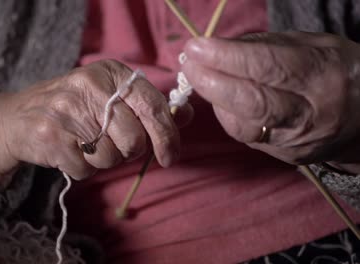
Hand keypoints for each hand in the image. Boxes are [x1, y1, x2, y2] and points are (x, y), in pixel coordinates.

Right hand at [0, 60, 180, 187]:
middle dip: (128, 151)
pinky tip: (68, 150)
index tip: (170, 156)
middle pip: (135, 140)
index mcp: (111, 73)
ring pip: (111, 158)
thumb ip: (149, 106)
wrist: (18, 116)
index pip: (153, 107)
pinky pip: (86, 170)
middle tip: (110, 142)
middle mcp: (90, 86)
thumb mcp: (111, 97)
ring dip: (102, 160)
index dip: (168, 136)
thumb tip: (187, 116)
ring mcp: (68, 110)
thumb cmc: (74, 108)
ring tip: (84, 143)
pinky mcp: (50, 136)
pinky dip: (81, 168)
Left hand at [182, 32, 359, 172]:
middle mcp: (311, 114)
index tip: (196, 47)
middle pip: (251, 103)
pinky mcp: (286, 157)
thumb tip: (219, 48)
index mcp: (323, 76)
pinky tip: (221, 99)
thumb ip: (267, 46)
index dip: (226, 57)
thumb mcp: (313, 45)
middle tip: (188, 64)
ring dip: (214, 100)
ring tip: (200, 77)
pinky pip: (246, 136)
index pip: (267, 67)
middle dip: (210, 82)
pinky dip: (227, 115)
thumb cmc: (336, 71)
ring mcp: (297, 141)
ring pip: (243, 125)